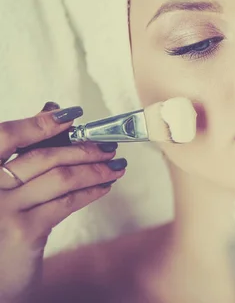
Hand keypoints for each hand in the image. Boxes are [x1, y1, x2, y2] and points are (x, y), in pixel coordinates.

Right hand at [0, 102, 126, 302]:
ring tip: (116, 166)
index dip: (39, 123)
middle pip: (42, 156)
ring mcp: (2, 210)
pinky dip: (90, 191)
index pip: (5, 136)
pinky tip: (104, 187)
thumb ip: (24, 149)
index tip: (71, 115)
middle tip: (108, 146)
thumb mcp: (5, 184)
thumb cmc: (2, 220)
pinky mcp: (22, 232)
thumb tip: (53, 110)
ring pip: (60, 178)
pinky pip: (65, 202)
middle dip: (83, 148)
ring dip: (95, 169)